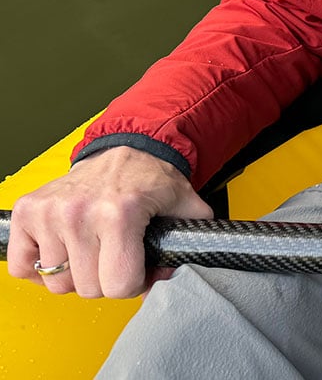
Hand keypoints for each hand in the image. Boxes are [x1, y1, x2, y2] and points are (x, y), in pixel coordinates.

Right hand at [7, 145, 212, 297]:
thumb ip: (184, 248)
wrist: (129, 147)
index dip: (133, 283)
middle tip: (115, 256)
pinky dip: (38, 268)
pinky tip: (63, 252)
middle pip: (87, 288)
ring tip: (92, 250)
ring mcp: (50, 212)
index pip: (118, 285)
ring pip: (57, 282)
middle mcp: (81, 212)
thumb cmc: (153, 181)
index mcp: (121, 214)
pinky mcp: (27, 212)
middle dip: (106, 279)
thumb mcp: (186, 209)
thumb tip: (167, 285)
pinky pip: (21, 266)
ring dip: (75, 274)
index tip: (137, 268)